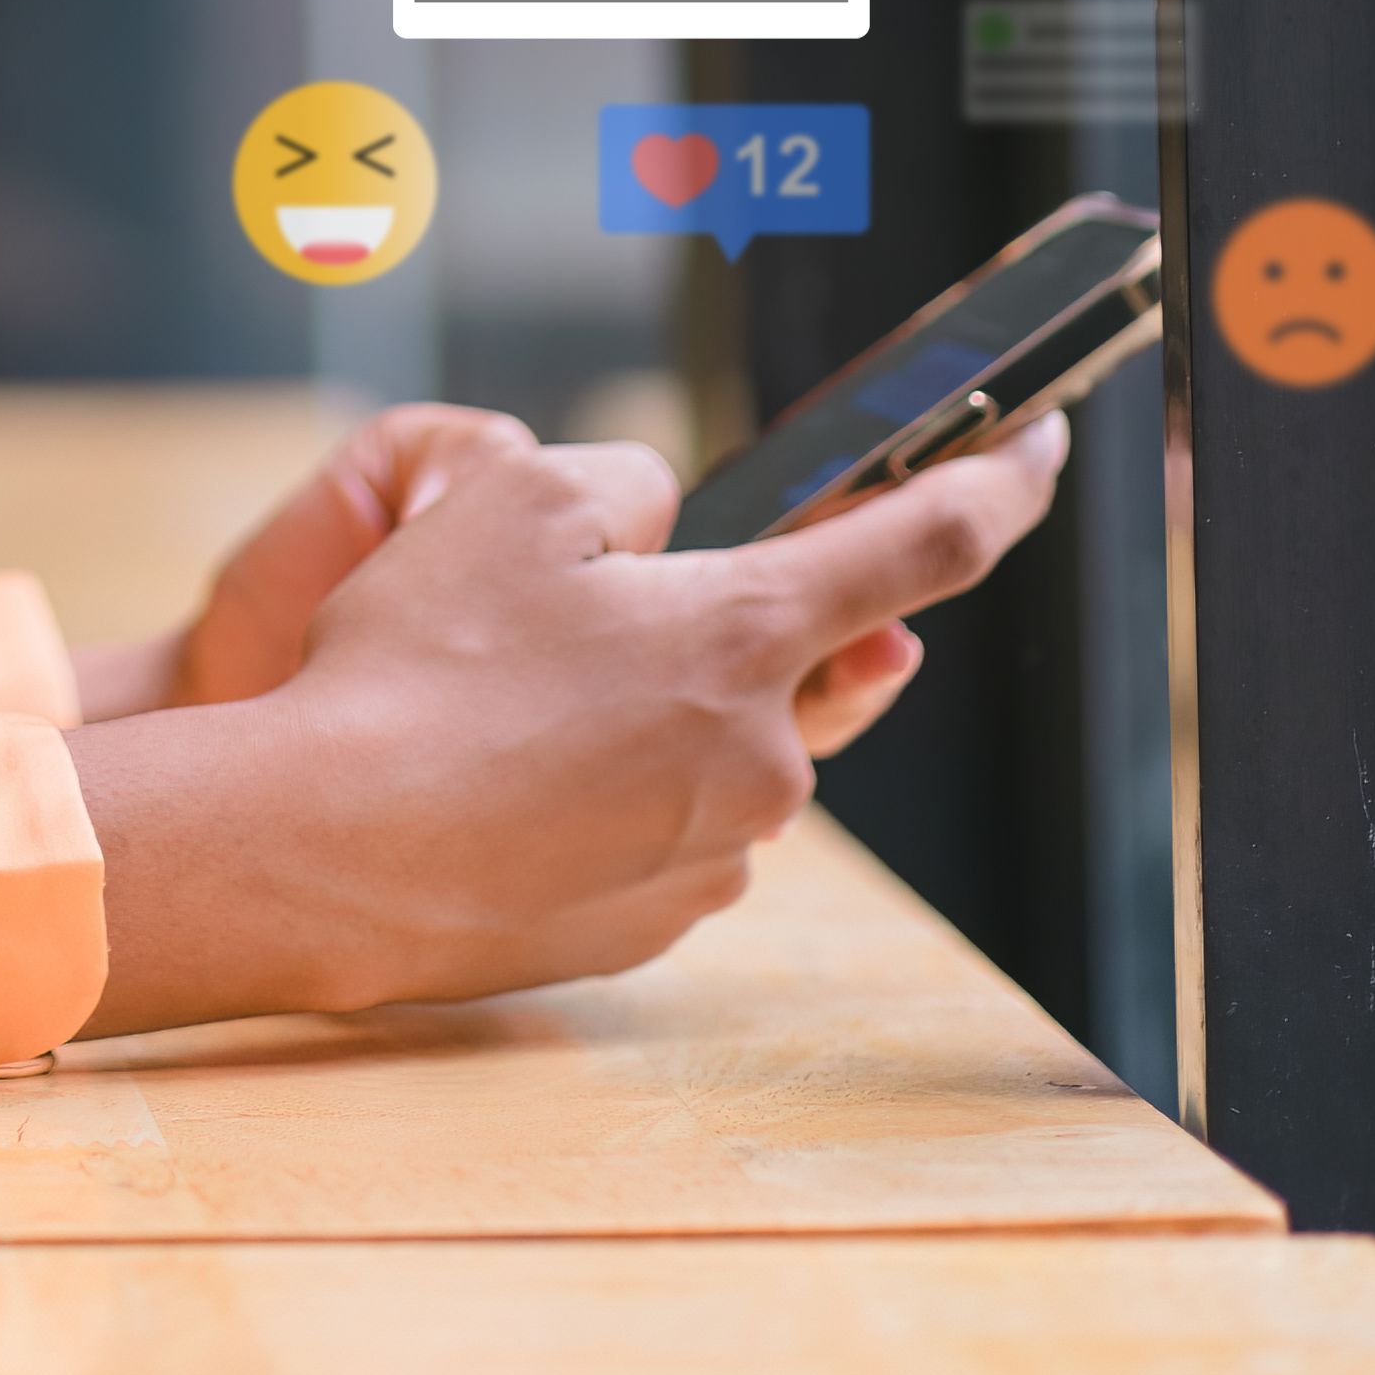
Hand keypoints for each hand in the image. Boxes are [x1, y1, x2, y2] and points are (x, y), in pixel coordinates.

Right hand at [66, 406, 1066, 1032]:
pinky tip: (512, 776)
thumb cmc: (412, 669)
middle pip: (812, 659)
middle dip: (751, 618)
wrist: (324, 851)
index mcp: (744, 634)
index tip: (1050, 449)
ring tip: (520, 698)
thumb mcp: (510, 504)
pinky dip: (619, 791)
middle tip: (632, 601)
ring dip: (668, 709)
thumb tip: (659, 530)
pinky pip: (670, 829)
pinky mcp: (651, 926)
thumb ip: (622, 486)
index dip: (1004, 485)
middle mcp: (762, 757)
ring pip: (731, 750)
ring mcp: (712, 854)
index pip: (925, 545)